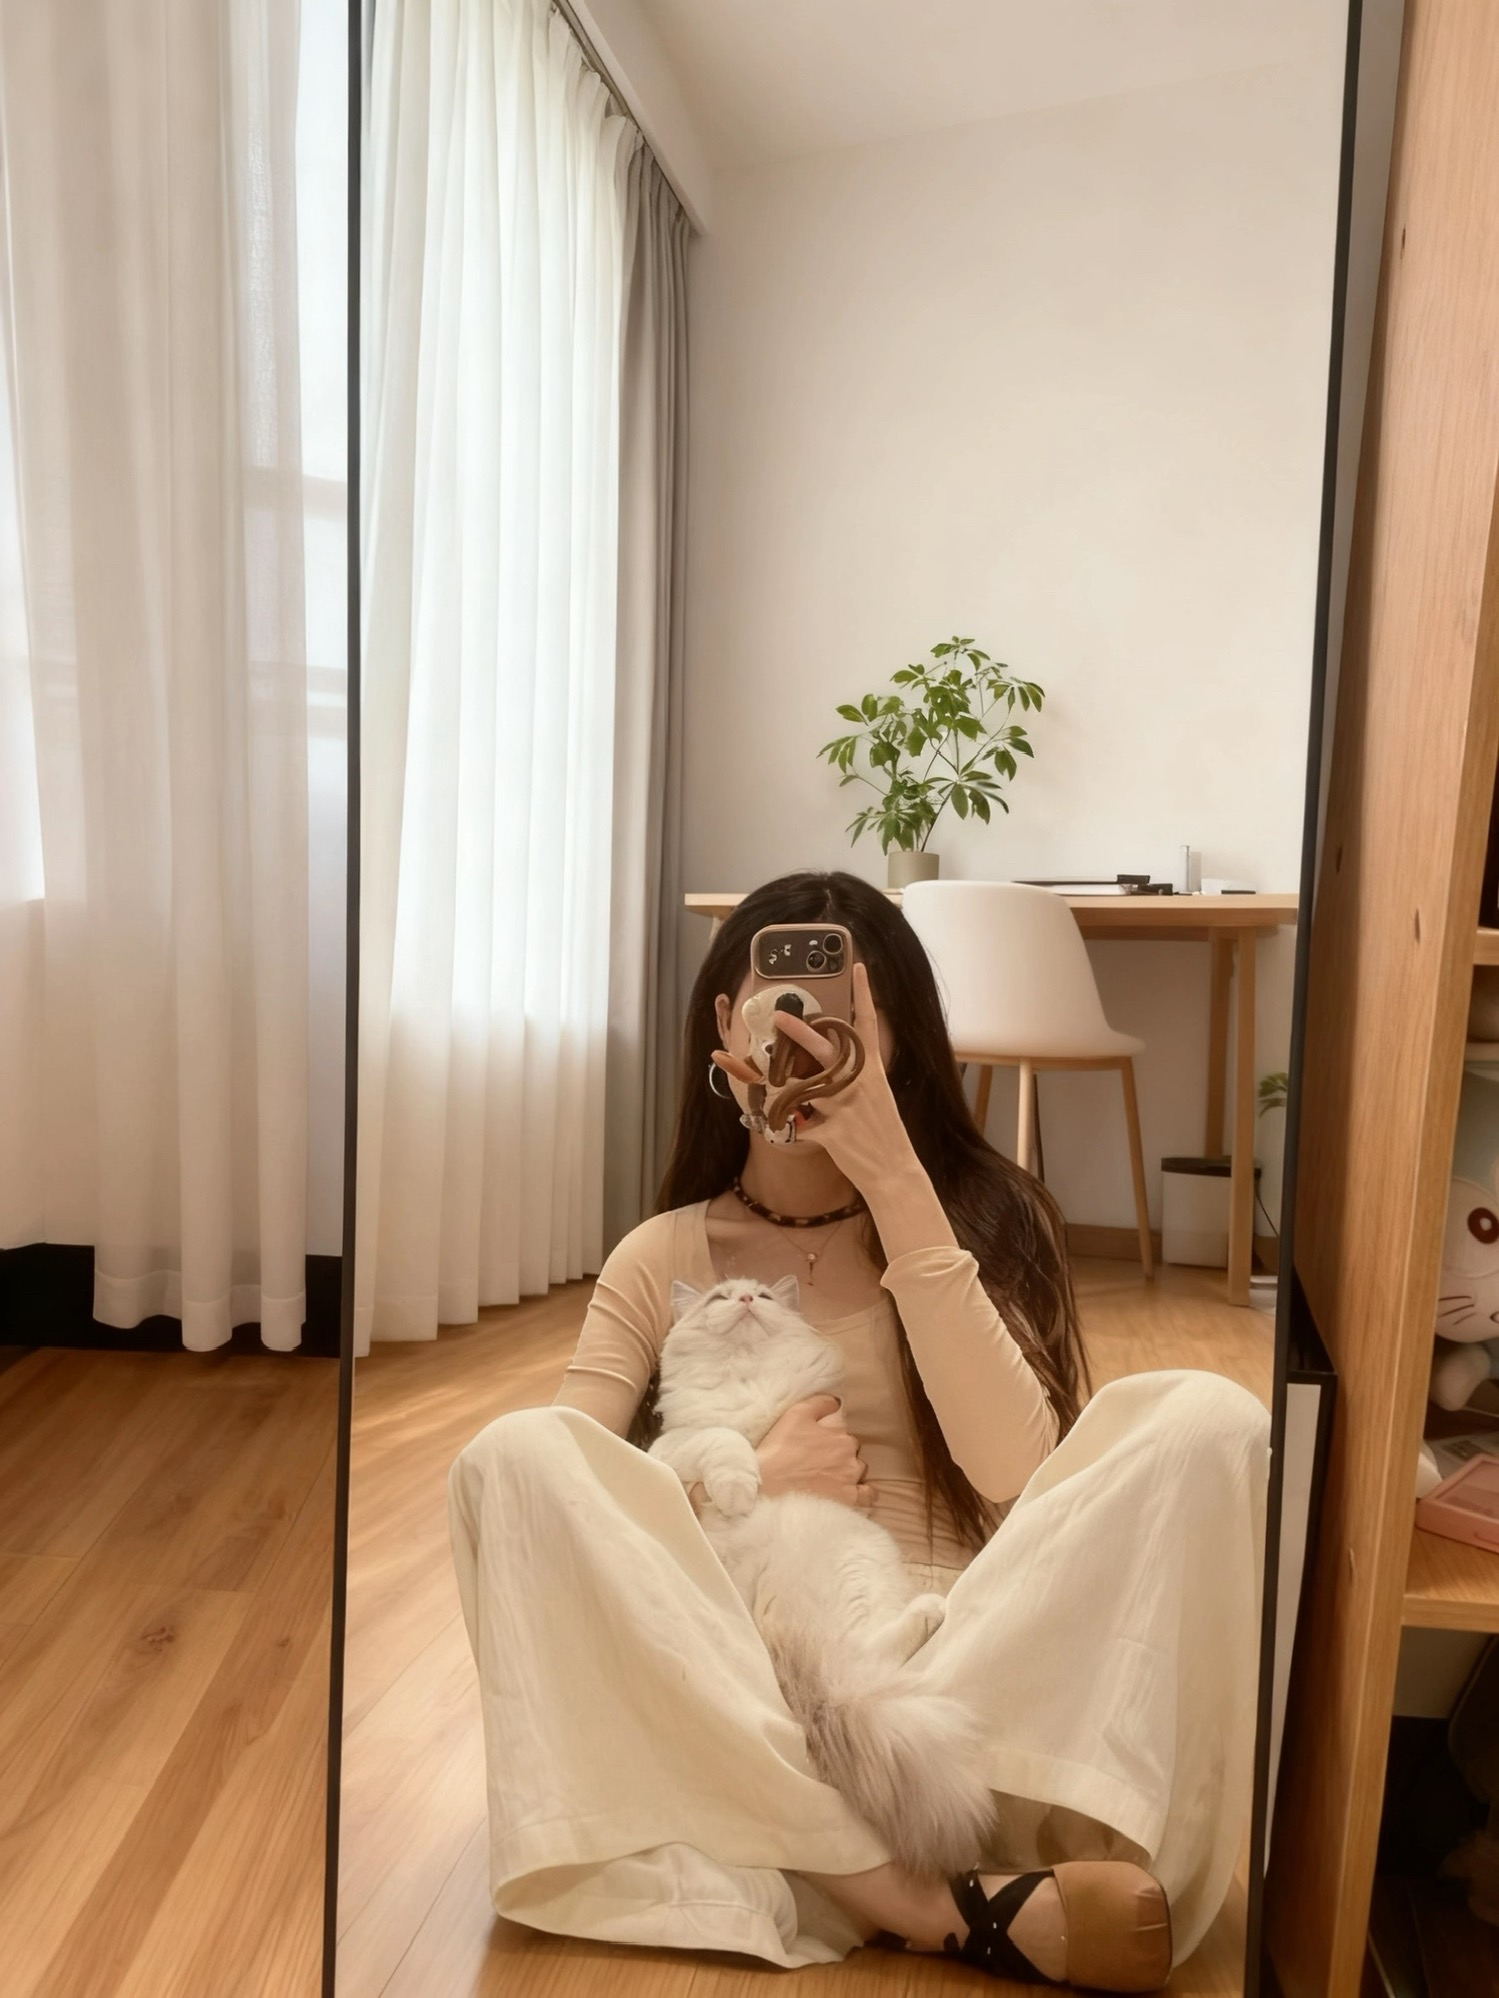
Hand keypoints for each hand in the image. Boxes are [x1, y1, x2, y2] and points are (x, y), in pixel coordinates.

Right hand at [756, 1393, 872, 1510]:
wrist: (768, 1482)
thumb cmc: (781, 1447)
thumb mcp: (797, 1413)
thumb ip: (821, 1403)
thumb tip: (837, 1402)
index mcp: (841, 1436)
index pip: (845, 1435)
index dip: (832, 1439)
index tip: (818, 1445)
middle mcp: (850, 1457)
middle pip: (853, 1453)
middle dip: (841, 1455)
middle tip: (821, 1461)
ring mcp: (850, 1480)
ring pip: (859, 1472)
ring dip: (850, 1472)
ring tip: (832, 1477)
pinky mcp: (847, 1500)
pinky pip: (866, 1497)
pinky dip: (864, 1494)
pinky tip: (856, 1492)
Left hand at [767, 962, 908, 1185]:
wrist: (894, 1172)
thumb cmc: (884, 1133)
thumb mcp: (876, 1098)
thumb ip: (852, 1079)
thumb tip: (826, 1066)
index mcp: (873, 1072)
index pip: (868, 1026)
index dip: (864, 995)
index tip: (857, 968)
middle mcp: (859, 1085)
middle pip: (826, 1051)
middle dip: (799, 1033)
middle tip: (779, 1016)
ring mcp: (844, 1108)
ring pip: (805, 1088)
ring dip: (788, 1086)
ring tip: (771, 1075)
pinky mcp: (831, 1132)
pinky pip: (802, 1124)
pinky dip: (798, 1128)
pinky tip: (803, 1132)